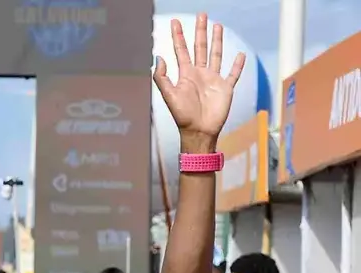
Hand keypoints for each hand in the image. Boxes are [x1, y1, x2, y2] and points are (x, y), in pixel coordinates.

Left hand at [152, 14, 245, 144]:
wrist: (199, 131)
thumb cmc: (182, 116)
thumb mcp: (168, 96)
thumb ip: (161, 77)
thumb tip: (159, 58)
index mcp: (186, 74)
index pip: (181, 50)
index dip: (178, 36)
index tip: (175, 22)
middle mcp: (199, 74)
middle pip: (200, 47)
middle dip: (200, 31)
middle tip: (201, 15)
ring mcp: (213, 80)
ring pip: (216, 55)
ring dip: (217, 41)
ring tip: (217, 26)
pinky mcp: (225, 88)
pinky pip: (233, 74)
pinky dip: (237, 65)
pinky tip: (240, 55)